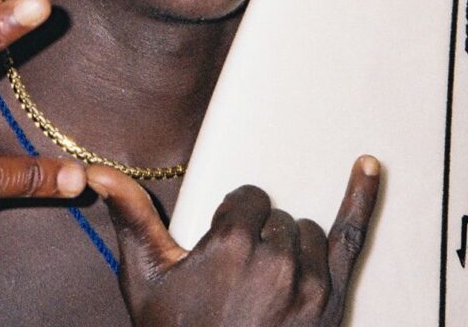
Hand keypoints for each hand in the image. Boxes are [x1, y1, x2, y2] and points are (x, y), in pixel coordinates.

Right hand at [92, 157, 381, 326]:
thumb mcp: (146, 281)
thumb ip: (132, 218)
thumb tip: (98, 173)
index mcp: (231, 247)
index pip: (247, 200)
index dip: (233, 221)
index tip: (221, 248)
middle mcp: (275, 261)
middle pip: (276, 218)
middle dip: (259, 239)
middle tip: (239, 280)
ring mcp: (309, 283)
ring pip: (306, 233)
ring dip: (291, 247)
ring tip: (266, 284)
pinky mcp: (332, 300)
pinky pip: (352, 237)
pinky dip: (363, 198)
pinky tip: (369, 167)